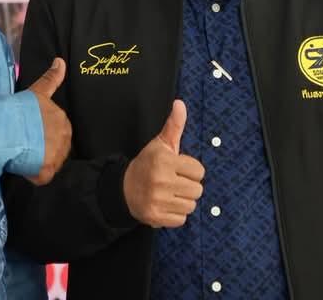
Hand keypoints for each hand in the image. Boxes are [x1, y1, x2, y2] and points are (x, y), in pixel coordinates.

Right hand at [26, 57, 71, 185]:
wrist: (10, 128)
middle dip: (41, 148)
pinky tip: (21, 166)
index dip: (44, 133)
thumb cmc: (21, 110)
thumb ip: (51, 78)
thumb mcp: (37, 91)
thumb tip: (61, 60)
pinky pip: (41, 176)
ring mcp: (57, 155)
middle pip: (55, 147)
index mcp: (62, 119)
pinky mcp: (48, 171)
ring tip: (20, 153)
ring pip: (49, 162)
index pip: (58, 130)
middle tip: (24, 144)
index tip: (32, 134)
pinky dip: (31, 175)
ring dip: (36, 161)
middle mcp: (64, 137)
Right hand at [123, 99, 204, 227]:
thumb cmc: (147, 164)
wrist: (122, 189)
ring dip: (182, 201)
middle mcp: (161, 181)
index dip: (190, 170)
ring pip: (191, 205)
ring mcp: (158, 200)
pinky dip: (175, 215)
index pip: (199, 171)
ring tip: (169, 194)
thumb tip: (180, 103)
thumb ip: (174, 125)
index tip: (178, 169)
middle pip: (197, 190)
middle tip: (173, 182)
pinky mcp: (155, 217)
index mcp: (165, 161)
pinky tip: (165, 205)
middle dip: (188, 186)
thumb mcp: (160, 144)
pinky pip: (181, 220)